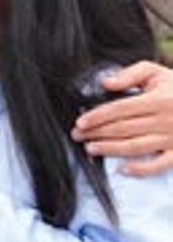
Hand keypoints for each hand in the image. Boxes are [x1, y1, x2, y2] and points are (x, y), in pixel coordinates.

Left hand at [71, 61, 172, 175]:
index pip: (121, 109)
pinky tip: (123, 169)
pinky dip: (141, 169)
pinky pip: (159, 165)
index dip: (99, 116)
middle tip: (77, 135)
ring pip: (135, 147)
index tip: (81, 122)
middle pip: (123, 129)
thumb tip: (105, 83)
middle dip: (97, 133)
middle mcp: (164, 120)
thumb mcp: (156, 72)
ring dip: (110, 149)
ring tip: (91, 148)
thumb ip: (130, 74)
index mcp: (157, 99)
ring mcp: (171, 138)